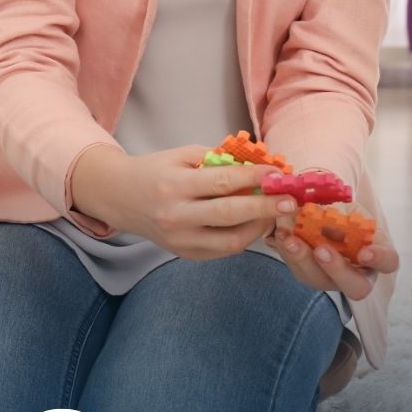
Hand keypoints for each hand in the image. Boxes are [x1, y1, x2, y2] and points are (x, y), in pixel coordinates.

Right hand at [71, 145, 289, 259]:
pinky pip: (222, 250)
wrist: (121, 198)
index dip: (254, 178)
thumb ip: (217, 161)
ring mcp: (180, 241)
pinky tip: (254, 224)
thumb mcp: (182, 156)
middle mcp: (176, 216)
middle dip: (265, 208)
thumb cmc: (155, 171)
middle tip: (290, 201)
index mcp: (174, 186)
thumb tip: (259, 167)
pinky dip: (243, 237)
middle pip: (230, 215)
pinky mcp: (186, 254)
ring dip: (258, 227)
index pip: (222, 182)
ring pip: (230, 241)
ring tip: (274, 213)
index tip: (278, 172)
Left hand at [272, 223, 396, 300]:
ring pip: (321, 281)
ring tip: (291, 239)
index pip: (388, 262)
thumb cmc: (347, 213)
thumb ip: (344, 213)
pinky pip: (299, 271)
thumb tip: (324, 212)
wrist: (327, 217)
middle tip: (321, 250)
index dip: (379, 259)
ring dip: (304, 260)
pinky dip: (289, 252)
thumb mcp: (350, 208)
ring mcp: (333, 279)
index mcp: (378, 254)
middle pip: (356, 287)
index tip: (365, 252)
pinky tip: (282, 235)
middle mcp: (359, 274)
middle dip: (337, 269)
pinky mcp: (310, 276)